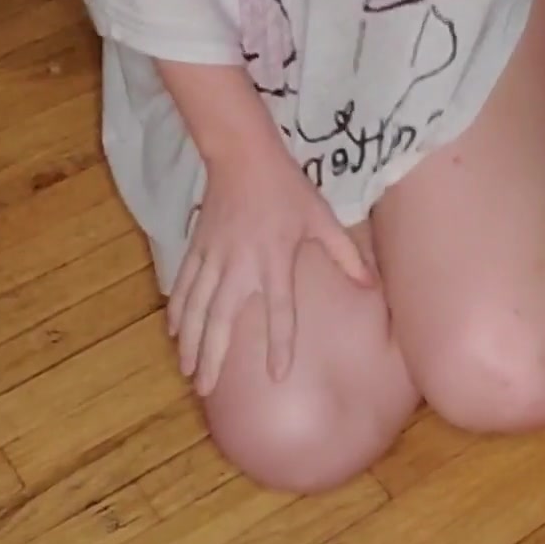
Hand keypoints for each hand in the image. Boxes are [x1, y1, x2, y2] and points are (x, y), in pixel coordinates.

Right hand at [167, 148, 374, 395]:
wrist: (241, 154)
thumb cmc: (286, 187)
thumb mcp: (322, 217)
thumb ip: (346, 254)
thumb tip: (371, 285)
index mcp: (274, 261)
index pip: (279, 313)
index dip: (279, 345)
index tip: (277, 375)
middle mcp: (240, 266)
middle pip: (221, 321)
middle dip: (211, 357)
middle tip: (204, 390)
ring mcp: (213, 258)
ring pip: (195, 308)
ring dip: (190, 342)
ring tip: (186, 370)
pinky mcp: (197, 247)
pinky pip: (183, 285)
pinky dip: (177, 310)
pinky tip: (173, 331)